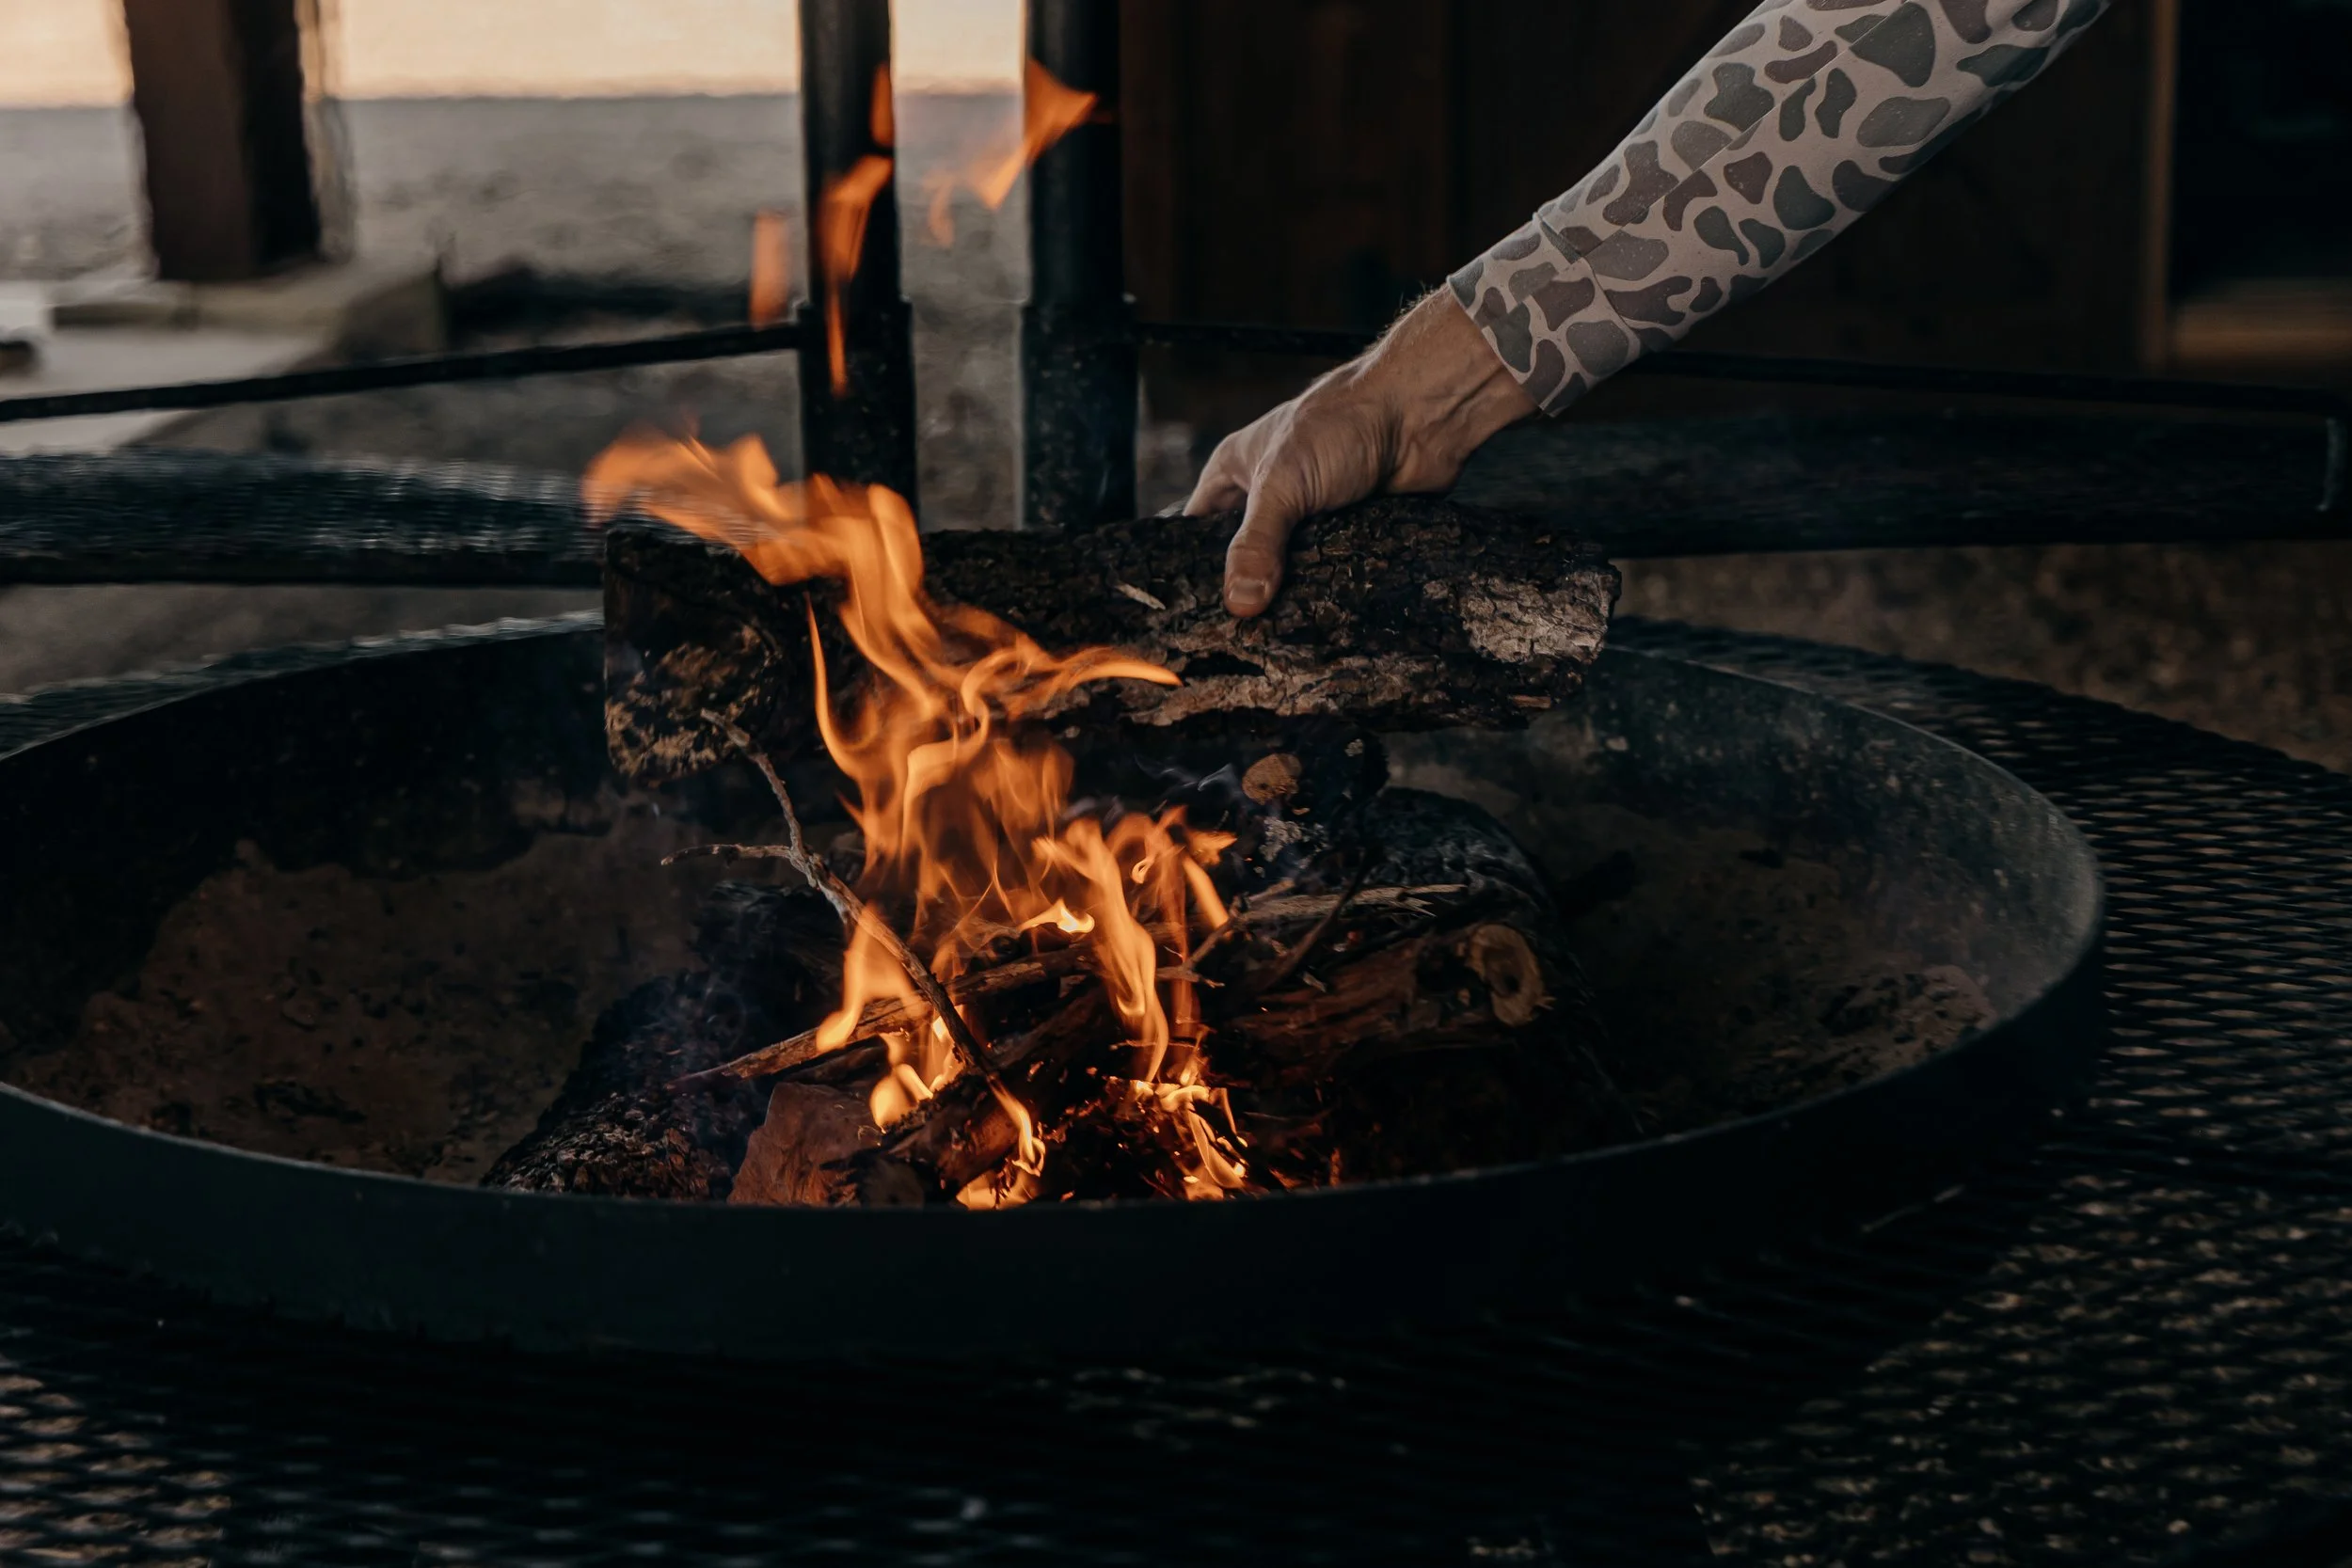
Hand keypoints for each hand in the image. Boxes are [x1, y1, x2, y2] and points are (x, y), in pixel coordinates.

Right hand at [1184, 289, 1536, 616]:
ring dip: (1290, 596)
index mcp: (1235, 472)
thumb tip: (1241, 603)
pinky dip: (1328, 591)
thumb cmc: (1342, 424)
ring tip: (1280, 636)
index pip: (1195, 530)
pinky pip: (1329, 574)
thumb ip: (1257, 544)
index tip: (1194, 613)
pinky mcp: (1348, 535)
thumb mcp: (1281, 484)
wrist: (1421, 415)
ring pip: (1288, 571)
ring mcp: (1310, 518)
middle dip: (1245, 590)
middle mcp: (1269, 496)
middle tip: (1241, 634)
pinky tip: (1323, 618)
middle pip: (1243, 558)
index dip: (1192, 568)